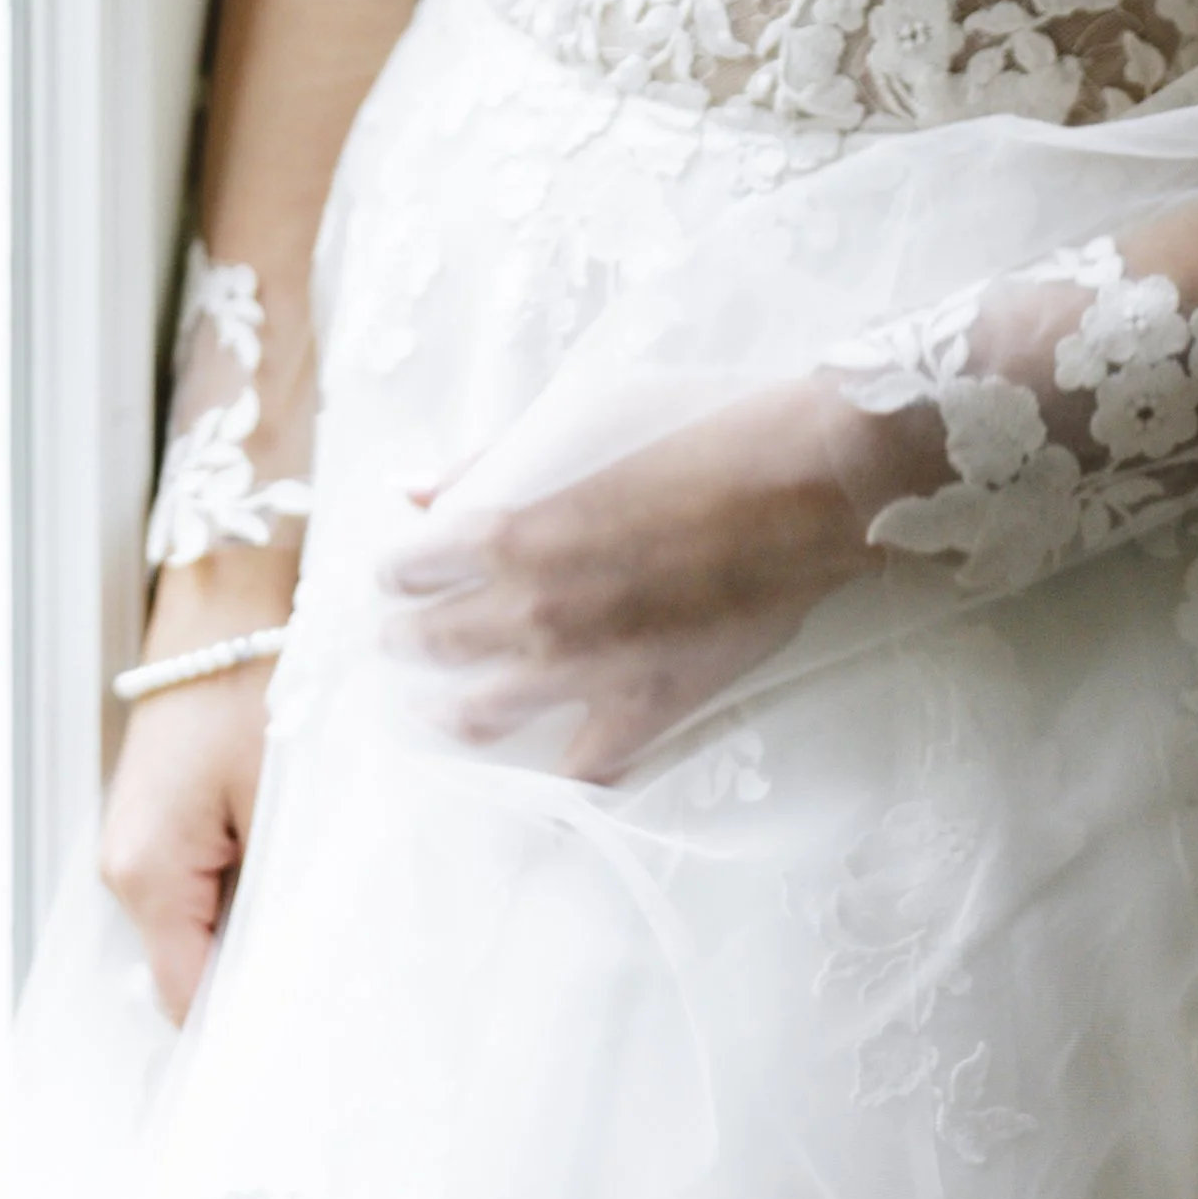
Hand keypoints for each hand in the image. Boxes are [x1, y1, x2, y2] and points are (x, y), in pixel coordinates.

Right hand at [98, 551, 293, 1022]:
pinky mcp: (158, 820)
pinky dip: (243, 886)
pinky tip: (291, 863)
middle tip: (332, 975)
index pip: (186, 999)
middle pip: (191, 966)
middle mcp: (126, 872)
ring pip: (199, 925)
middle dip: (256, 971)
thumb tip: (300, 967)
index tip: (307, 1031)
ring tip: (320, 914)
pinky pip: (199, 884)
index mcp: (148, 875)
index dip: (244, 1021)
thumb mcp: (281, 796)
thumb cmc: (253, 683)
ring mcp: (136, 845)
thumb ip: (283, 891)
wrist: (223, 602)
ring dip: (252, 924)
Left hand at [378, 377, 878, 781]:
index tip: (397, 576)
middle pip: (428, 645)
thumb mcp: (583, 413)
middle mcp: (529, 610)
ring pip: (479, 718)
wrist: (804, 482)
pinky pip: (582, 773)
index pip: (407, 570)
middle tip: (402, 640)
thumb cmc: (696, 427)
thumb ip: (489, 457)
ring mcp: (585, 670)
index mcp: (506, 530)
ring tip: (440, 709)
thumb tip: (410, 491)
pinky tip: (536, 781)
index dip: (394, 574)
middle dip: (403, 641)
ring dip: (445, 714)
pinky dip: (552, 785)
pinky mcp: (646, 707)